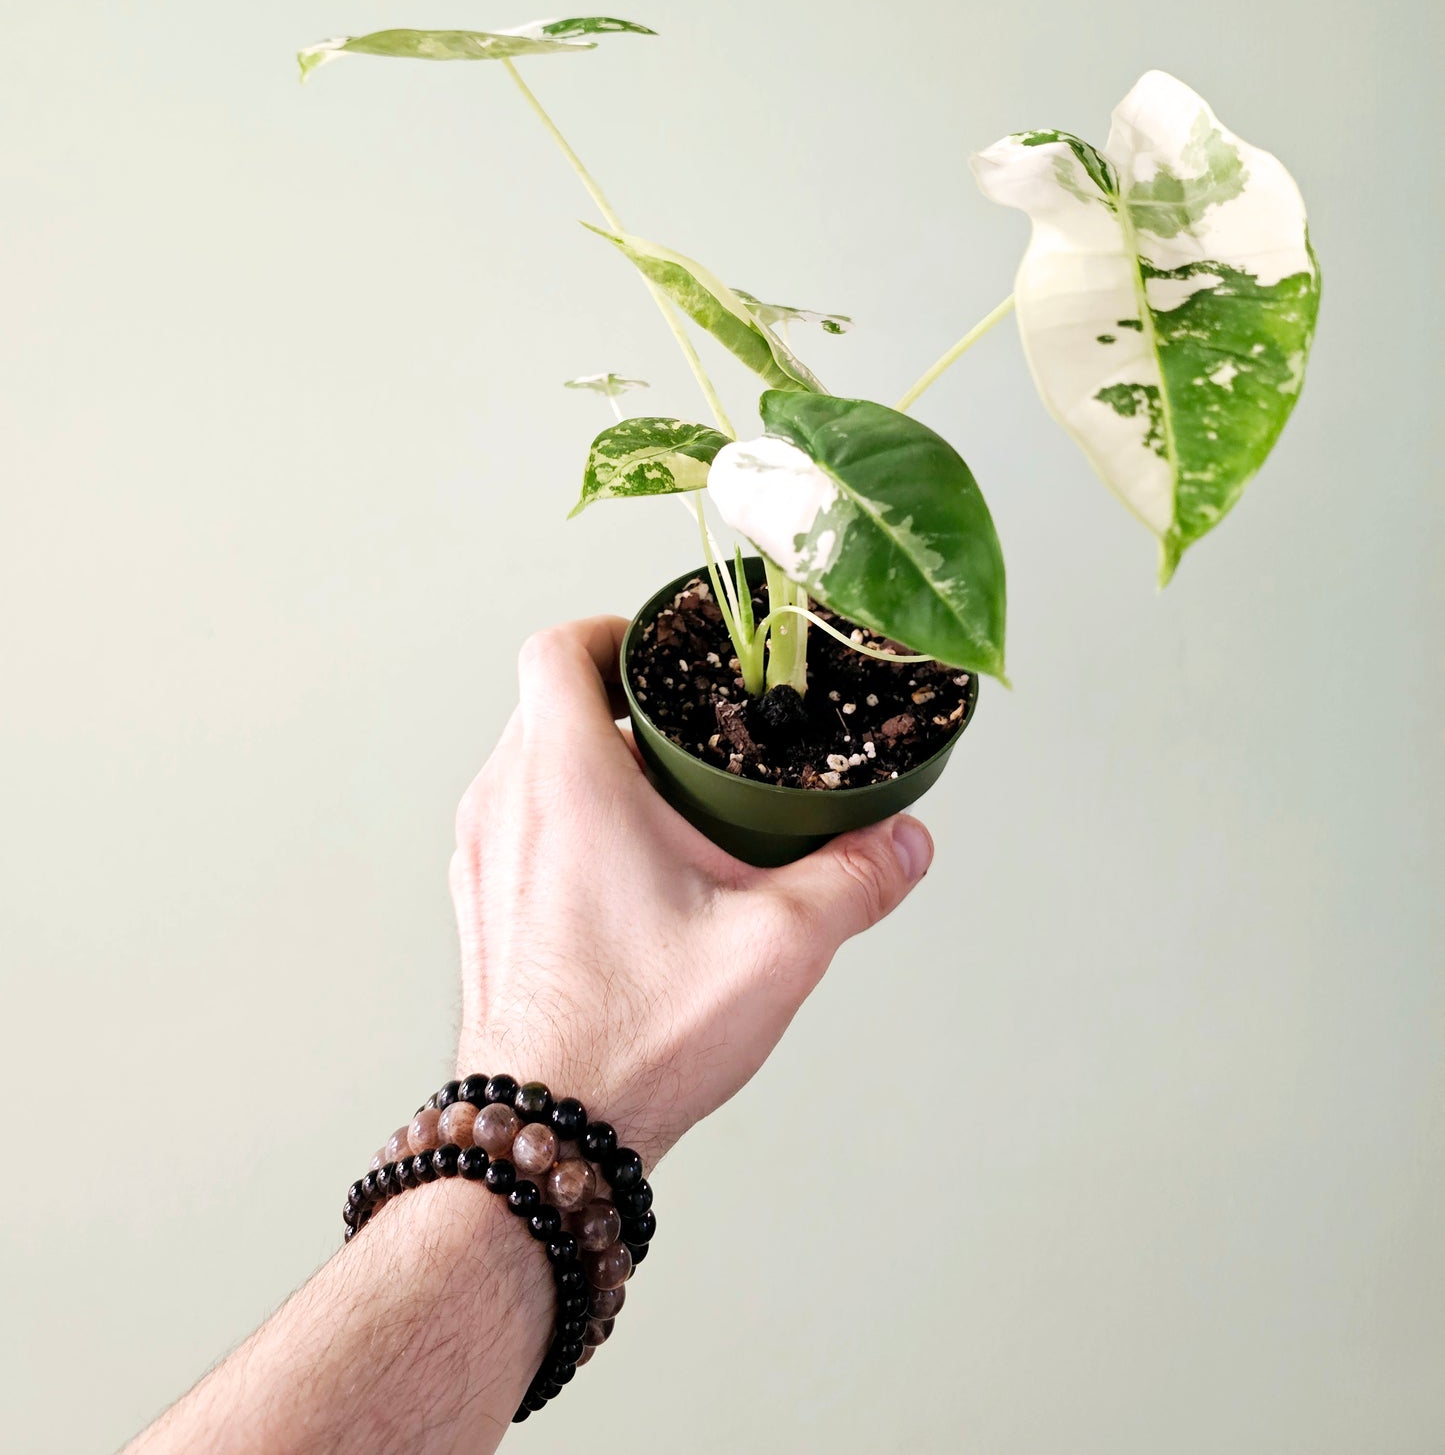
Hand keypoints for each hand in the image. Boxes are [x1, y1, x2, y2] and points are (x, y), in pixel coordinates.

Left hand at [450, 615, 934, 1166]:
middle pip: (551, 702)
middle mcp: (506, 804)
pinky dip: (567, 821)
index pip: (562, 647)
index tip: (670, 652)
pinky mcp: (481, 907)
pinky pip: (518, 825)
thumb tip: (907, 842)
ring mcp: (482, 858)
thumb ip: (853, 879)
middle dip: (624, 703)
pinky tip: (632, 876)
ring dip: (594, 765)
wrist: (546, 1133)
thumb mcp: (777, 944)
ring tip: (672, 805)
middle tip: (695, 731)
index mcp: (565, 779)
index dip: (617, 630)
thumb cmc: (635, 1034)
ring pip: (530, 765)